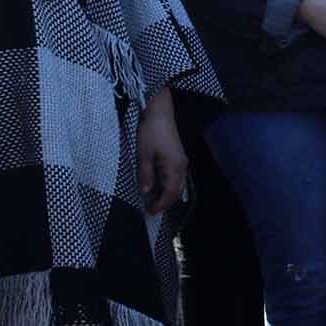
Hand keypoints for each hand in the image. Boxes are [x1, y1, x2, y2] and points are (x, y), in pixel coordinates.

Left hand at [136, 89, 186, 213]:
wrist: (160, 113)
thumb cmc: (151, 132)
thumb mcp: (143, 154)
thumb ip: (145, 174)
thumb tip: (145, 192)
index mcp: (174, 167)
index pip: (170, 193)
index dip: (161, 204)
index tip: (150, 212)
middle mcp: (182, 166)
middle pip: (177, 191)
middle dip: (165, 202)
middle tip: (151, 209)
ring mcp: (182, 161)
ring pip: (178, 184)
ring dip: (168, 194)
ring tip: (154, 200)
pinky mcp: (178, 157)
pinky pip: (177, 177)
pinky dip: (169, 185)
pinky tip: (159, 186)